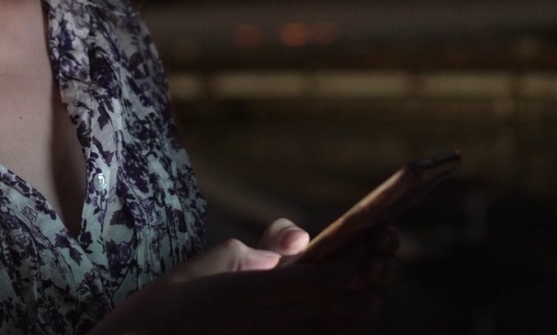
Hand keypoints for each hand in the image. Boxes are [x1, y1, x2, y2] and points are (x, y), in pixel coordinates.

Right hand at [90, 219, 400, 334]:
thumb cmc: (172, 304)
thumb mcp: (214, 261)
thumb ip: (264, 249)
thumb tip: (299, 239)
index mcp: (260, 295)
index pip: (331, 274)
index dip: (362, 254)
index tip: (378, 232)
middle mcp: (278, 327)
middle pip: (353, 304)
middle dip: (375, 274)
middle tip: (384, 250)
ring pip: (348, 329)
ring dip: (365, 301)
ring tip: (368, 278)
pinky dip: (345, 326)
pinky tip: (344, 309)